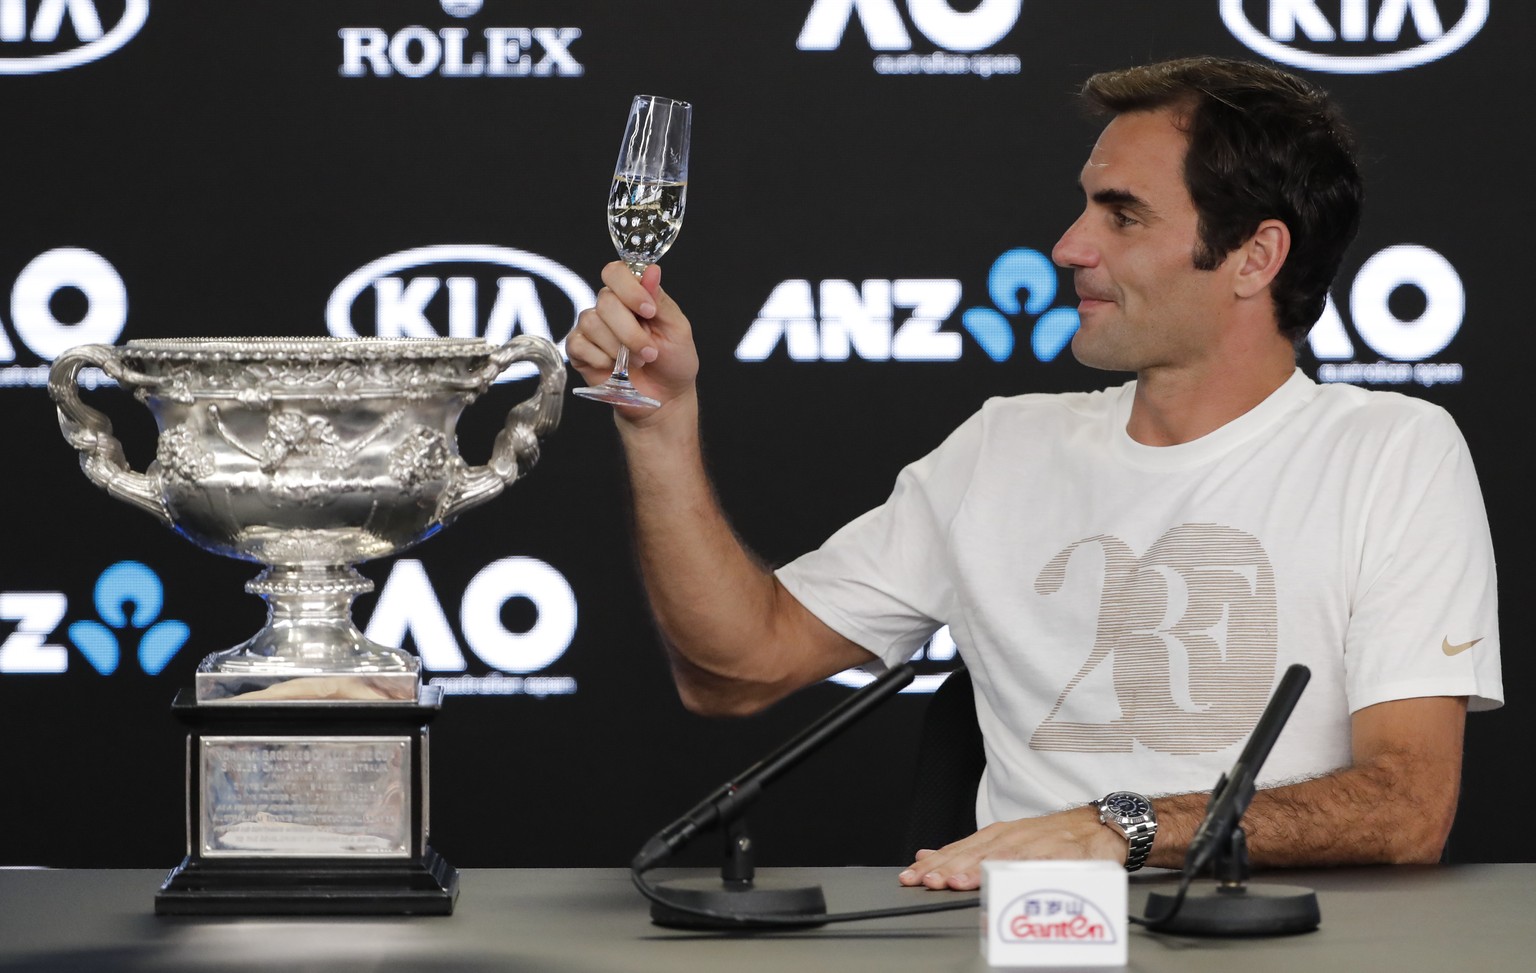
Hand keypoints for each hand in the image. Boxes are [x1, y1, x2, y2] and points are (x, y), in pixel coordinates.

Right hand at [567, 261, 698, 417]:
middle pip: (606, 301)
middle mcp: (609, 307)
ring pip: (591, 322)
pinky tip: (615, 367)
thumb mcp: (677, 329)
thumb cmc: (673, 362)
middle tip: (649, 352)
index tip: (649, 311)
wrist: (664, 398)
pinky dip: (601, 358)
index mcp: (633, 295)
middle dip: (630, 331)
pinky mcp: (579, 349)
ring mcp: (591, 327)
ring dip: (618, 348)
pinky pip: (579, 344)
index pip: (616, 272)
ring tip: (637, 362)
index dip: (630, 289)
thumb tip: (651, 271)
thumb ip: (661, 300)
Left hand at [897, 807, 1123, 890]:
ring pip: (998, 858)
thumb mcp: (1005, 839)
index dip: (934, 864)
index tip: (912, 876)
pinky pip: (1034, 864)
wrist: (1097, 827)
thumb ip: (968, 851)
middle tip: (926, 880)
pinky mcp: (1057, 853)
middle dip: (946, 869)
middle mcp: (1010, 837)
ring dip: (974, 870)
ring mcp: (1032, 844)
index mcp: (995, 836)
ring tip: (954, 883)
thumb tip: (927, 856)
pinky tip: (1002, 880)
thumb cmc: (1051, 839)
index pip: (957, 850)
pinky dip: (1016, 872)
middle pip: (971, 854)